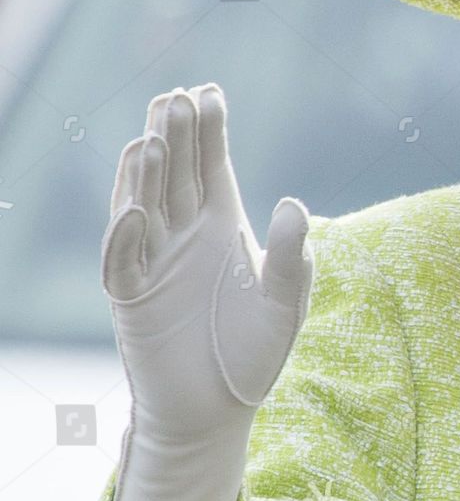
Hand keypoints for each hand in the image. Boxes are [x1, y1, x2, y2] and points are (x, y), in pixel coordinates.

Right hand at [102, 83, 313, 444]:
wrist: (216, 410)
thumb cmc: (252, 354)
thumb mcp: (285, 304)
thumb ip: (292, 256)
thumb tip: (295, 204)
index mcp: (223, 226)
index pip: (212, 166)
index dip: (210, 130)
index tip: (209, 90)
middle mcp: (184, 235)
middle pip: (176, 174)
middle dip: (176, 137)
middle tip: (177, 97)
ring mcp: (154, 262)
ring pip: (144, 206)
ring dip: (148, 175)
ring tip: (155, 138)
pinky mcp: (131, 297)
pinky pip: (123, 261)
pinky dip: (126, 236)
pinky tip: (135, 210)